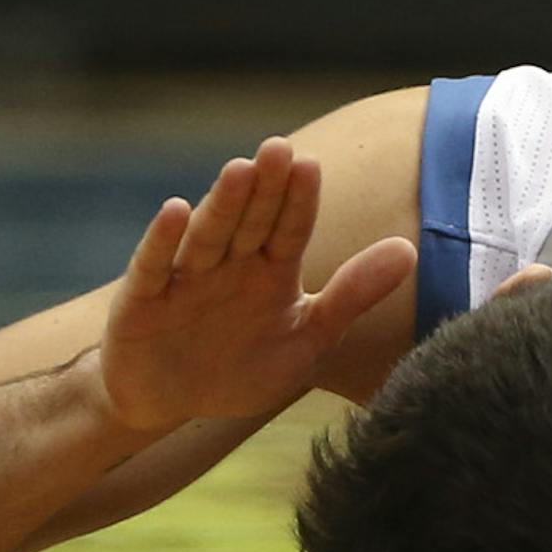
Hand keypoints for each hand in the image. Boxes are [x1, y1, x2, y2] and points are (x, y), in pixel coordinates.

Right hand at [99, 137, 415, 434]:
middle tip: (279, 148)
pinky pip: (155, 266)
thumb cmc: (240, 368)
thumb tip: (410, 251)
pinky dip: (163, 240)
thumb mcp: (306, 339)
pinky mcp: (142, 299)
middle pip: (251, 221)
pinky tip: (175, 210)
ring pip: (208, 235)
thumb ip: (351, 296)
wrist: (168, 403)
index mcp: (270, 270)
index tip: (311, 165)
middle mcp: (230, 264)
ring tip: (240, 170)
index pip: (290, 228)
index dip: (299, 200)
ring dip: (223, 204)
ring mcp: (186, 277)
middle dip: (265, 187)